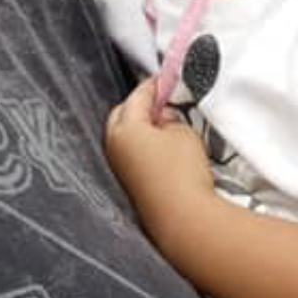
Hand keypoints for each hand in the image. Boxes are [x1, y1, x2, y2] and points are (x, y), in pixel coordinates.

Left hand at [103, 79, 217, 245]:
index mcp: (124, 128)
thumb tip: (164, 120)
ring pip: (125, 136)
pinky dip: (143, 146)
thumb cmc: (182, 173)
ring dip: (141, 127)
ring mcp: (119, 168)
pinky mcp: (129, 185)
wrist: (183, 219)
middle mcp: (114, 147)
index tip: (167, 79)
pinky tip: (165, 150)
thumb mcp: (183, 133)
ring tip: (168, 126)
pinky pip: (132, 155)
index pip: (138, 96)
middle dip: (141, 105)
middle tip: (164, 101)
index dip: (155, 85)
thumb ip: (171, 119)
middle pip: (122, 114)